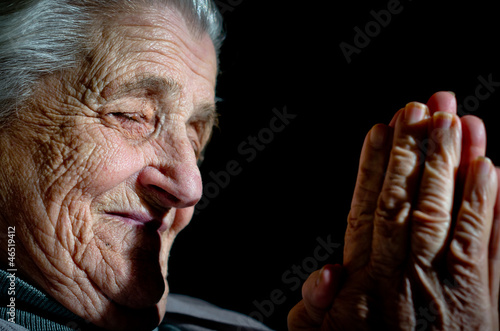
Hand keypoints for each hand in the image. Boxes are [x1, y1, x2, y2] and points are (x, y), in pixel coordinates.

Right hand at [288, 92, 499, 329]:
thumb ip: (312, 306)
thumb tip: (326, 271)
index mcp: (362, 280)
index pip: (366, 208)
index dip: (374, 166)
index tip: (382, 129)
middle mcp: (401, 273)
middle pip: (405, 199)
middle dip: (415, 149)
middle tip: (425, 105)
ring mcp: (443, 282)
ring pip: (444, 210)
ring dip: (451, 162)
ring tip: (456, 119)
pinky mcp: (479, 296)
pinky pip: (482, 242)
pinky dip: (486, 203)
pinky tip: (490, 167)